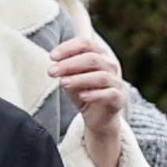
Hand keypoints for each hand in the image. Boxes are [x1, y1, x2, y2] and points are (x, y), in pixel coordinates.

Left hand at [44, 29, 134, 166]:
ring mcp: (116, 85)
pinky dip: (95, 93)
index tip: (51, 55)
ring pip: (101, 74)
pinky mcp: (118, 102)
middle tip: (50, 71)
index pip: (88, 43)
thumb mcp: (69, 79)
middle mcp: (111, 67)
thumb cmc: (82, 97)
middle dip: (70, 63)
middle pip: (94, 56)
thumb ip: (62, 66)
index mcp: (99, 57)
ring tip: (60, 84)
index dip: (70, 47)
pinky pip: (110, 94)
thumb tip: (47, 57)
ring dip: (79, 77)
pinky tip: (80, 97)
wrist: (98, 124)